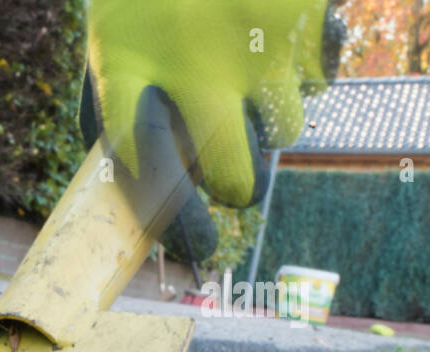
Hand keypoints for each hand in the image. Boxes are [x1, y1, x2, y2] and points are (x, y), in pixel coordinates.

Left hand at [80, 0, 343, 261]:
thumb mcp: (108, 50)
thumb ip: (111, 119)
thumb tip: (132, 202)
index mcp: (127, 74)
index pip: (151, 177)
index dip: (180, 223)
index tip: (199, 250)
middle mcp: (191, 66)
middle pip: (236, 174)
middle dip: (241, 187)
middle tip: (237, 181)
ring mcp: (252, 42)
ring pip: (285, 130)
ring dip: (271, 121)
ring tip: (247, 79)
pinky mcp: (301, 15)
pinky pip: (320, 77)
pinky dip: (305, 69)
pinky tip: (276, 41)